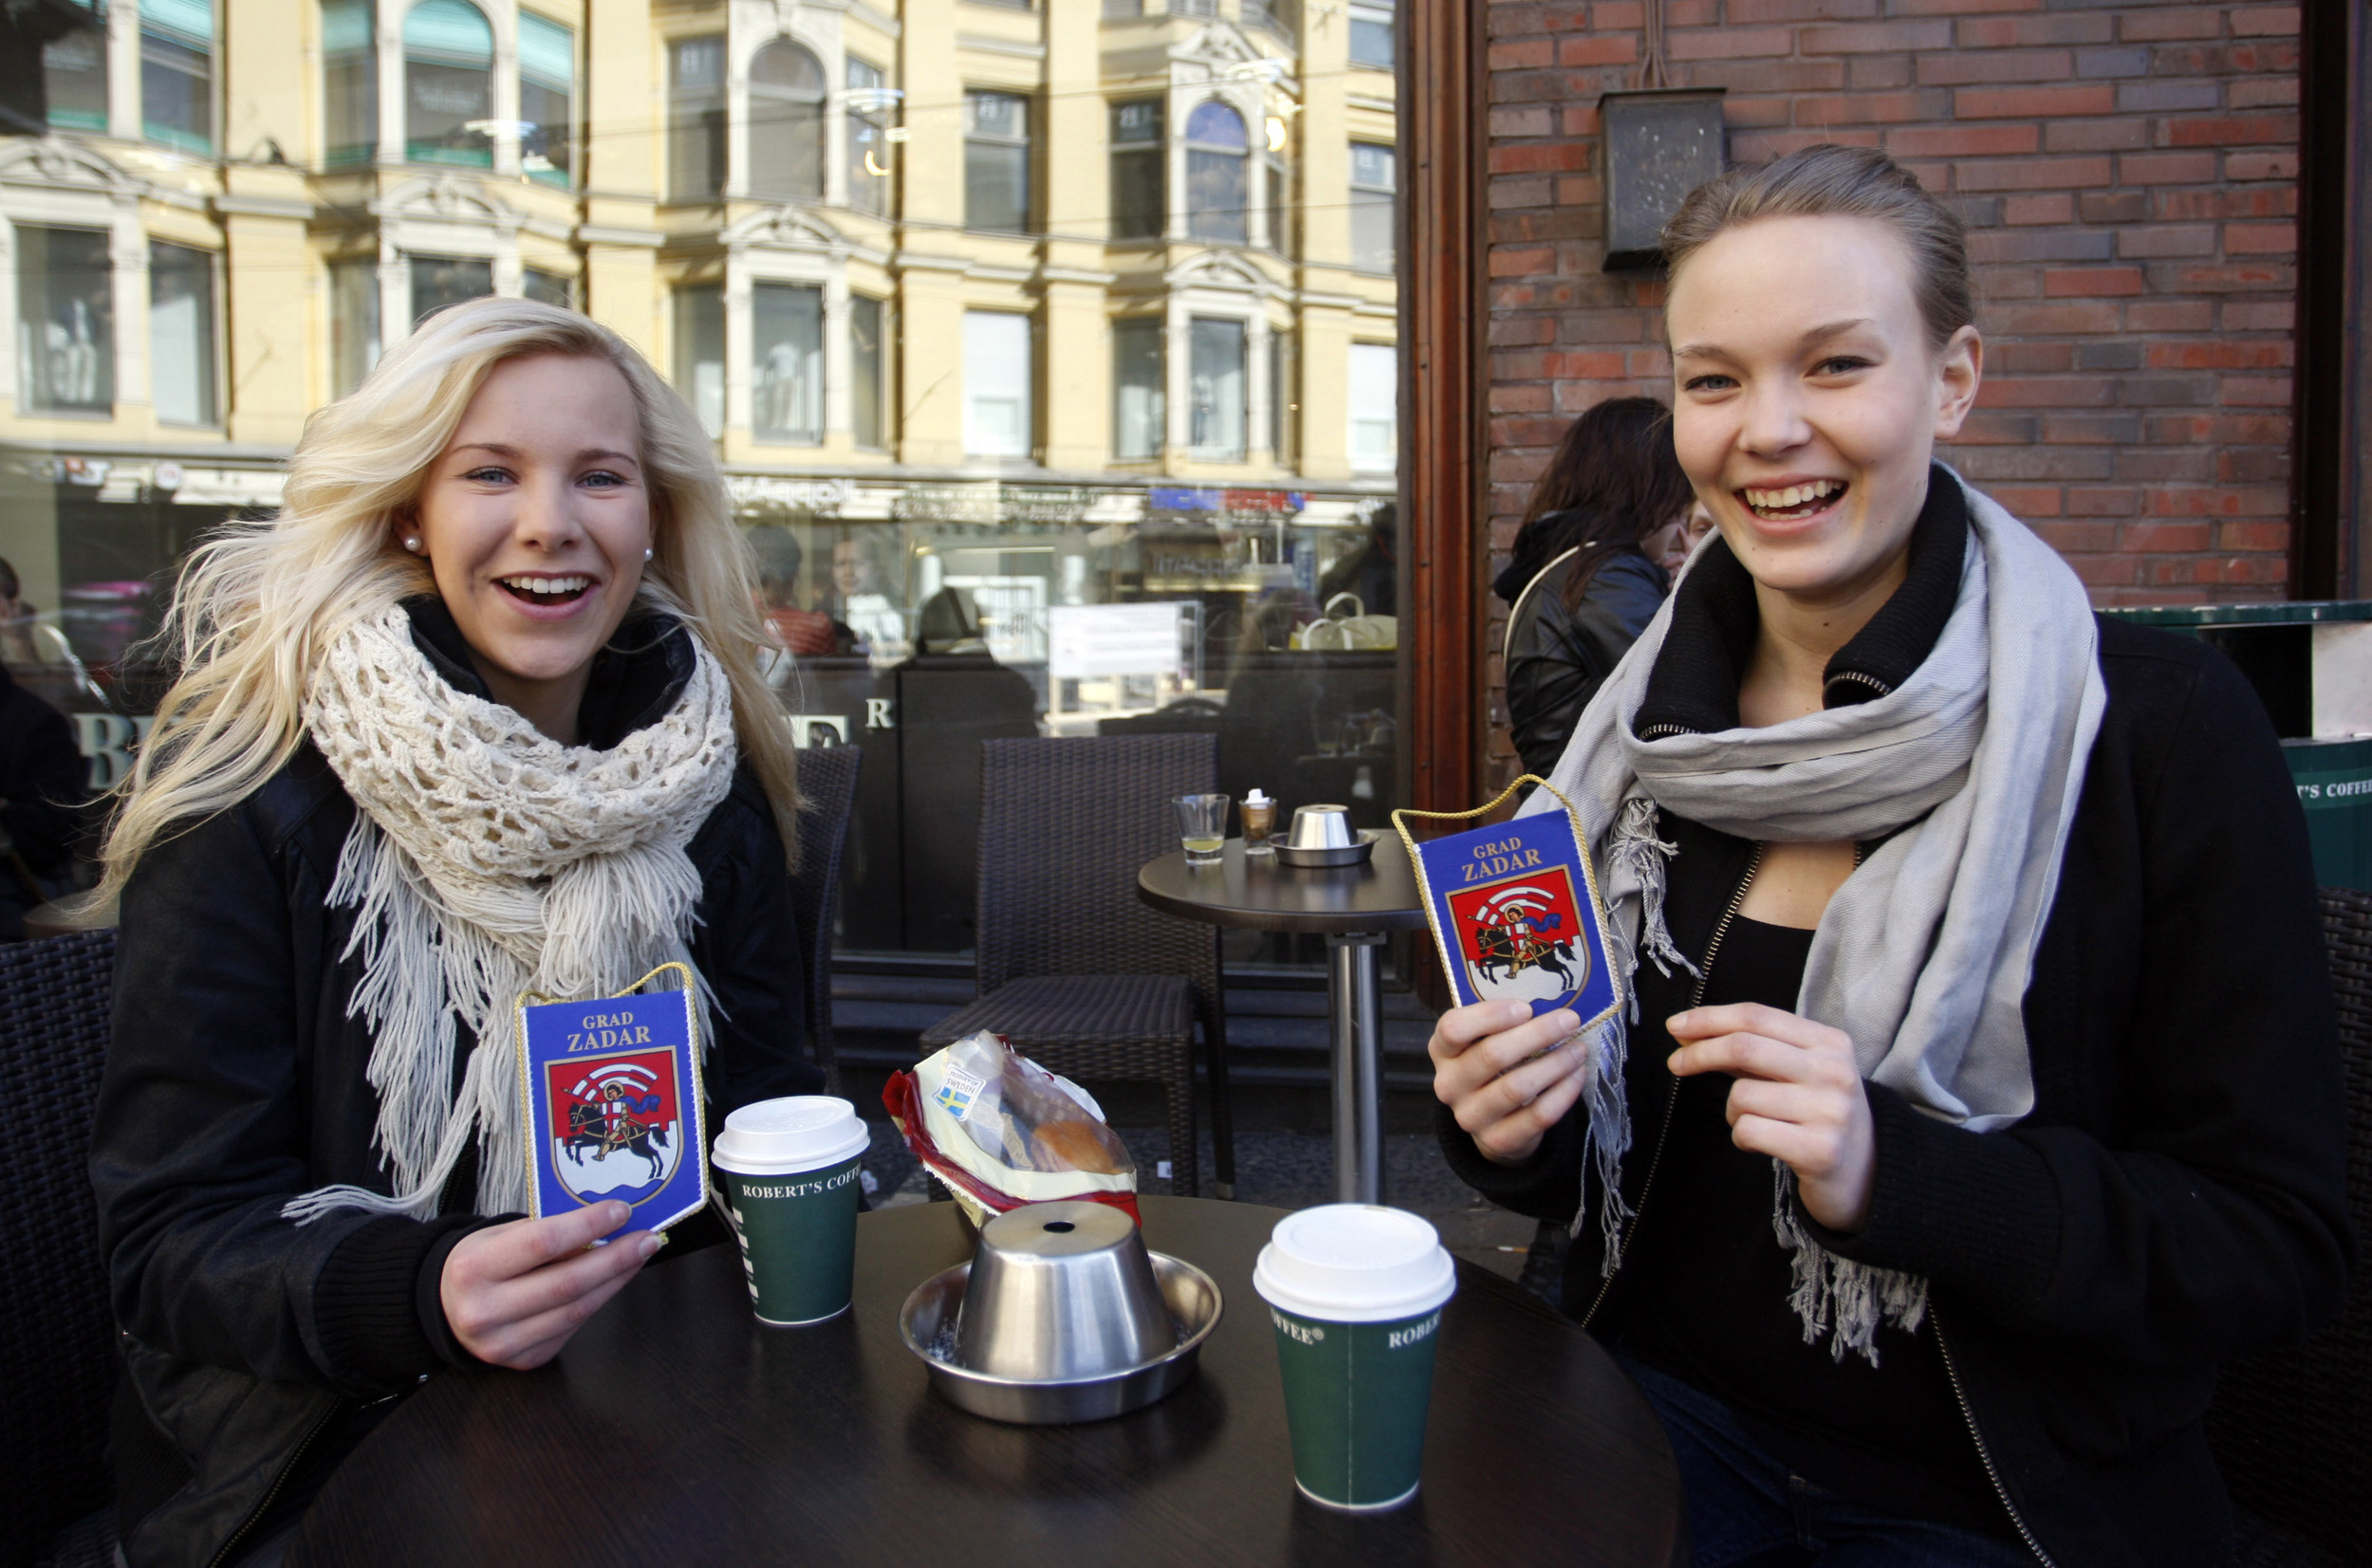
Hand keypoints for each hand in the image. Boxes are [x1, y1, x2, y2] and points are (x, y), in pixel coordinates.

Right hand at [439, 1201, 657, 1368]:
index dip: (588, 1225)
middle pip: (567, 1283)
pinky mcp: (525, 1360)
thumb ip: (547, 1231)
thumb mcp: (500, 1236)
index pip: (543, 1243)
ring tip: (638, 1256)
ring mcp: (505, 1343)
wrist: (445, 1308)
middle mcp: (485, 1311)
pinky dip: (598, 1300)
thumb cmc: (480, 1262)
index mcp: (474, 1268)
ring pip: (577, 1310)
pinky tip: (612, 1281)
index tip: (621, 1211)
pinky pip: (573, 1327)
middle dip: (616, 1258)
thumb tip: (607, 1224)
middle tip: (646, 1238)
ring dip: (616, 1280)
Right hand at [1428, 998, 1590, 1165]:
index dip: (1490, 1015)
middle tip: (1570, 1020)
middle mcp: (1449, 1084)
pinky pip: (1537, 1116)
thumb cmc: (1491, 1068)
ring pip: (1517, 1087)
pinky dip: (1562, 1093)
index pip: (1453, 1028)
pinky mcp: (1497, 1139)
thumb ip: (1502, 1023)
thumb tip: (1550, 1005)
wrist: (1491, 1122)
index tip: (1526, 1007)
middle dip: (1537, 1034)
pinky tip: (1577, 1076)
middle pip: (1492, 1055)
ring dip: (1555, 1064)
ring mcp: (1471, 1116)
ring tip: (1578, 1049)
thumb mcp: (1482, 1041)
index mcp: (1442, 1052)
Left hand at [1665, 1003, 1874, 1231]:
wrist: (1867, 1172)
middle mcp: (1834, 1072)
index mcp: (1830, 1042)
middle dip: (1700, 1054)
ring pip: (1741, 1095)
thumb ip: (1751, 1050)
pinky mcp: (1819, 1151)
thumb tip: (1688, 1032)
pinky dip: (1741, 1137)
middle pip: (1745, 1046)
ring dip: (1731, 1111)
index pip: (1757, 1016)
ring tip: (1753, 1122)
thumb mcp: (1798, 1070)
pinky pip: (1748, 1131)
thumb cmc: (1817, 1113)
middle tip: (1676, 1064)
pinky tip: (1760, 1143)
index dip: (1710, 1019)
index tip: (1676, 1027)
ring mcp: (1830, 1112)